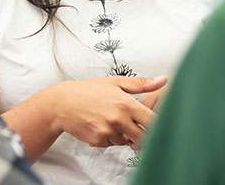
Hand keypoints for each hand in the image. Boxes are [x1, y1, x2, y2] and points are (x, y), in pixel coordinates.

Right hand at [46, 75, 166, 147]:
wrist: (61, 103)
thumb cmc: (87, 91)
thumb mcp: (115, 82)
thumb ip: (141, 84)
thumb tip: (162, 80)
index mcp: (125, 103)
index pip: (152, 120)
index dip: (156, 123)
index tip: (154, 122)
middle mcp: (118, 119)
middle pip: (143, 137)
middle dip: (142, 133)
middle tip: (135, 125)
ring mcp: (108, 132)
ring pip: (127, 141)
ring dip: (125, 135)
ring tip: (113, 120)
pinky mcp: (98, 141)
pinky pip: (112, 144)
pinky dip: (111, 138)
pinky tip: (102, 126)